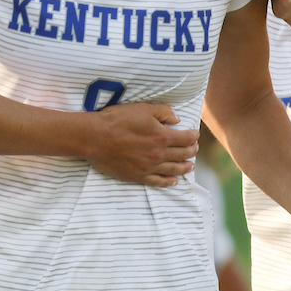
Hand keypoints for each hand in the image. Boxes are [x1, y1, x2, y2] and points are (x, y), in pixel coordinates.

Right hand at [82, 102, 198, 186]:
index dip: (193, 136)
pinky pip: (158, 181)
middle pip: (182, 155)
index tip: (194, 134)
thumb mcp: (142, 108)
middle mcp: (159, 154)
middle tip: (194, 149)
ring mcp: (149, 167)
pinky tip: (174, 181)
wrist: (95, 138)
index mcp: (162, 136)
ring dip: (185, 167)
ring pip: (174, 170)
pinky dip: (169, 182)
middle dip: (192, 151)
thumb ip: (163, 112)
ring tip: (191, 166)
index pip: (186, 138)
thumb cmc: (117, 120)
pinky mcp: (138, 176)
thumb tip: (177, 120)